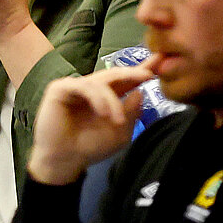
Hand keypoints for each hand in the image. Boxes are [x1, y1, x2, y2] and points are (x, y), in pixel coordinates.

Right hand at [26, 61, 155, 185]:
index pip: (126, 80)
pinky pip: (84, 86)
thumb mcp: (121, 133)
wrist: (64, 161)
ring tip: (117, 121)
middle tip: (149, 74)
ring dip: (113, 101)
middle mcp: (91, 88)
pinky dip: (97, 99)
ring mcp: (75, 87)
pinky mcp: (60, 89)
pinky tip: (104, 114)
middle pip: (116, 74)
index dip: (143, 70)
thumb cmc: (90, 148)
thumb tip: (139, 92)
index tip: (162, 61)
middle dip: (134, 72)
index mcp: (107, 97)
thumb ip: (132, 112)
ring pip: (101, 82)